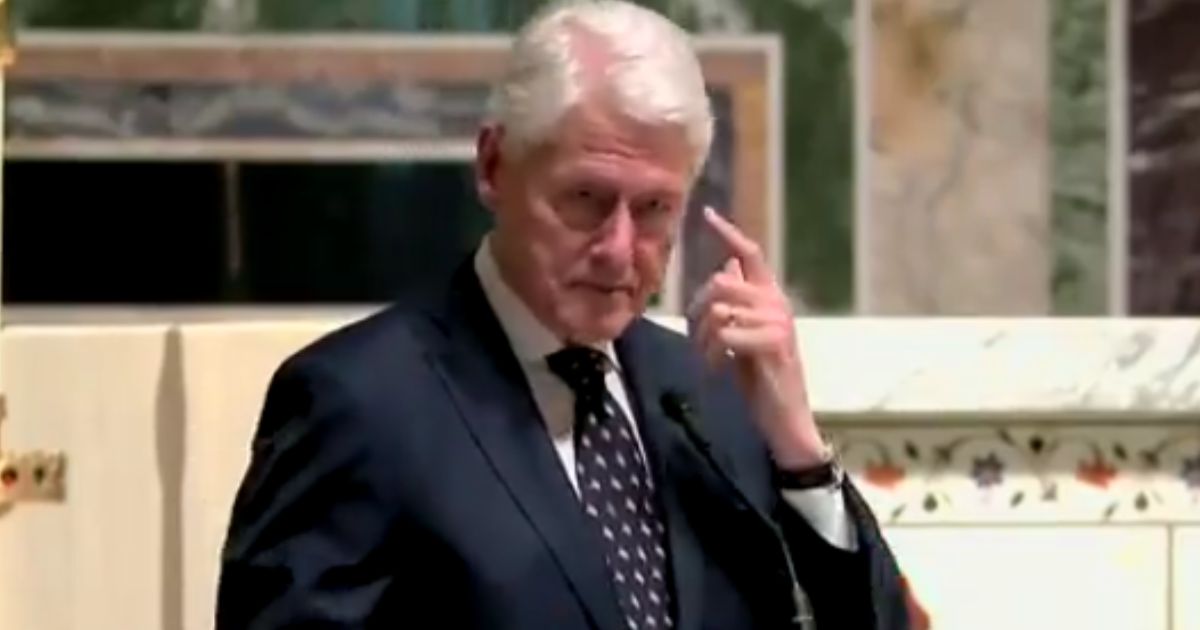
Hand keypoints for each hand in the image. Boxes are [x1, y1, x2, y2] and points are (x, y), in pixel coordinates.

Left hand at [687, 207, 828, 468]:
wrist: (784, 417)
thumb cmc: (762, 378)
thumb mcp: (745, 333)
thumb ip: (739, 301)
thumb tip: (728, 265)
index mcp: (770, 297)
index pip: (750, 254)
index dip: (729, 233)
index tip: (707, 214)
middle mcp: (776, 302)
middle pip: (720, 282)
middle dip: (697, 311)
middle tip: (696, 342)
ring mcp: (778, 321)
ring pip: (719, 309)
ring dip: (703, 340)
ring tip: (711, 361)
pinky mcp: (774, 342)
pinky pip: (726, 334)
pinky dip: (714, 355)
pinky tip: (721, 370)